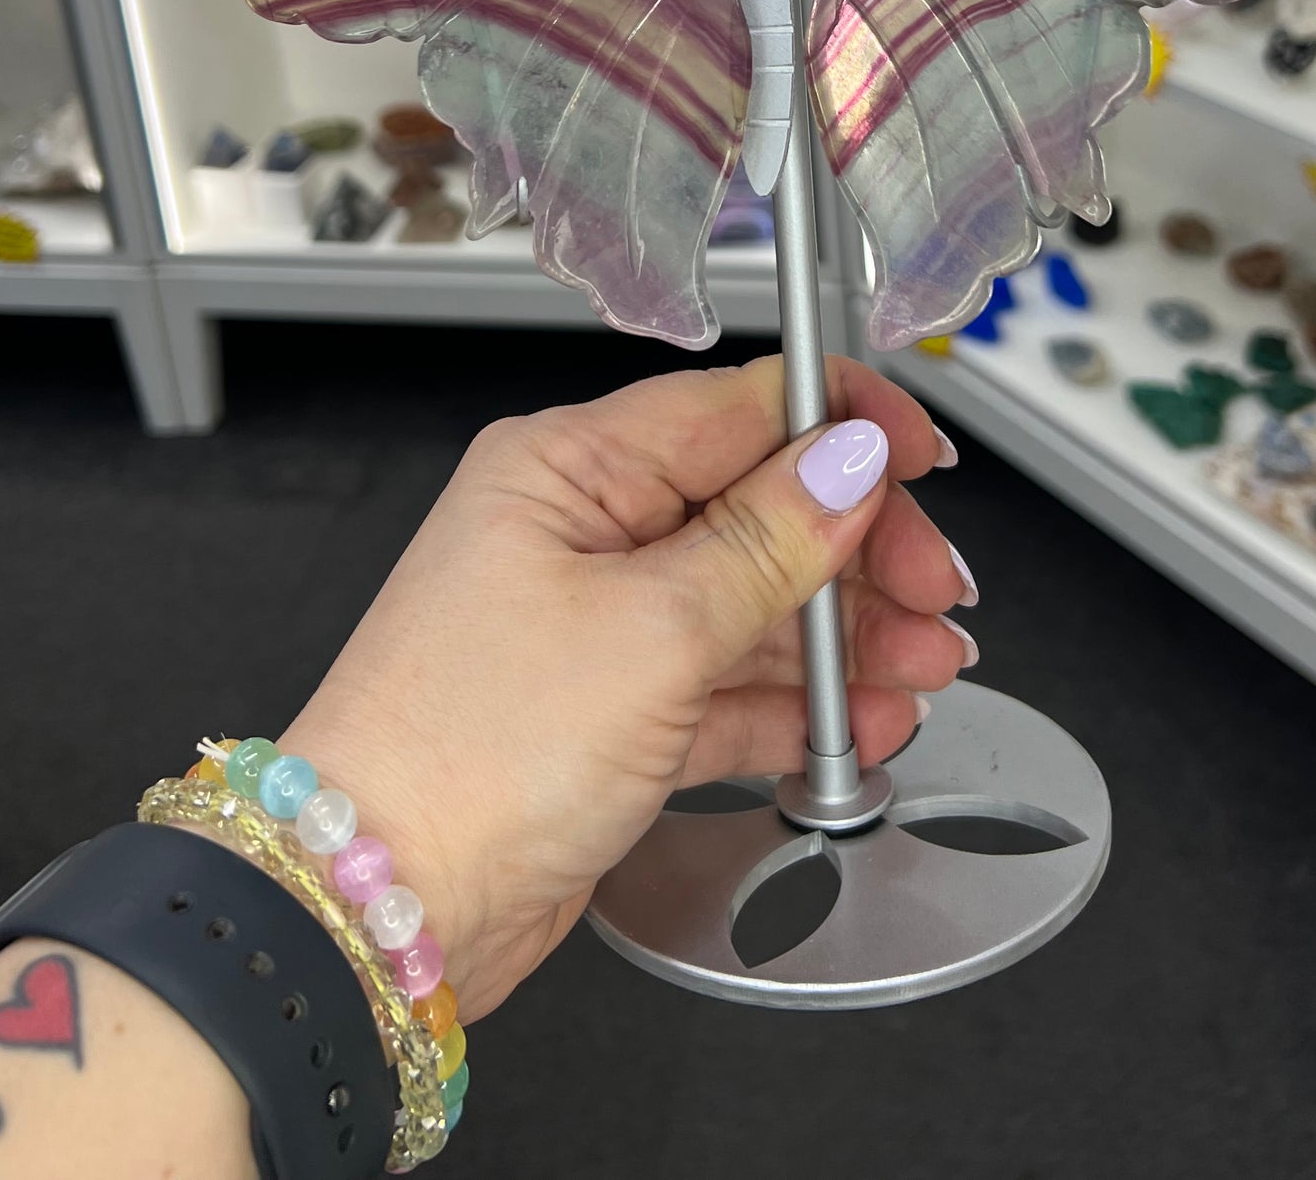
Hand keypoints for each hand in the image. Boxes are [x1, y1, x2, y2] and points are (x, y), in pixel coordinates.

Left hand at [280, 355, 974, 1020]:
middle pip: (761, 507)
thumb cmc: (465, 752)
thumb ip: (767, 541)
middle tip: (937, 599)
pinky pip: (729, 685)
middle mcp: (583, 531)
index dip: (844, 426)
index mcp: (570, 466)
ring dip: (847, 637)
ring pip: (756, 602)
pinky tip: (862, 725)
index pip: (737, 408)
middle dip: (861, 552)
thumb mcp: (651, 629)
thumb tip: (850, 458)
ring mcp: (598, 624)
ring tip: (923, 669)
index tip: (925, 459)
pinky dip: (798, 706)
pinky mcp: (611, 713)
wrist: (379, 908)